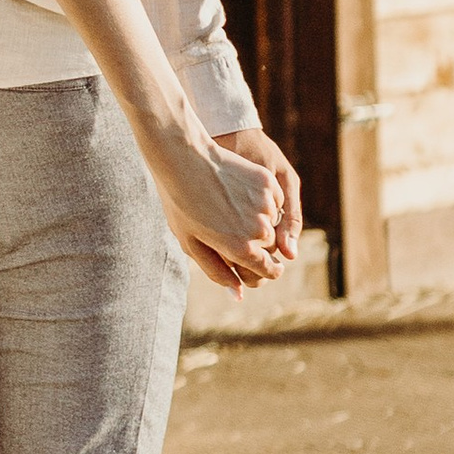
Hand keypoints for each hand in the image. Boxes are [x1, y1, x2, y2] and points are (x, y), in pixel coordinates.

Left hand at [154, 121, 287, 296]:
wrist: (182, 158)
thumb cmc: (180, 203)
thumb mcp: (192, 244)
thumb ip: (218, 272)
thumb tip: (239, 295)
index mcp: (240, 249)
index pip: (268, 269)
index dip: (270, 271)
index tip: (269, 268)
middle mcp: (258, 229)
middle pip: (269, 245)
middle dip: (258, 243)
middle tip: (235, 229)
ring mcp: (265, 204)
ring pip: (272, 220)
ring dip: (259, 219)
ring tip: (231, 205)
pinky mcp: (268, 182)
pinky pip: (273, 197)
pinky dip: (263, 198)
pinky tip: (238, 189)